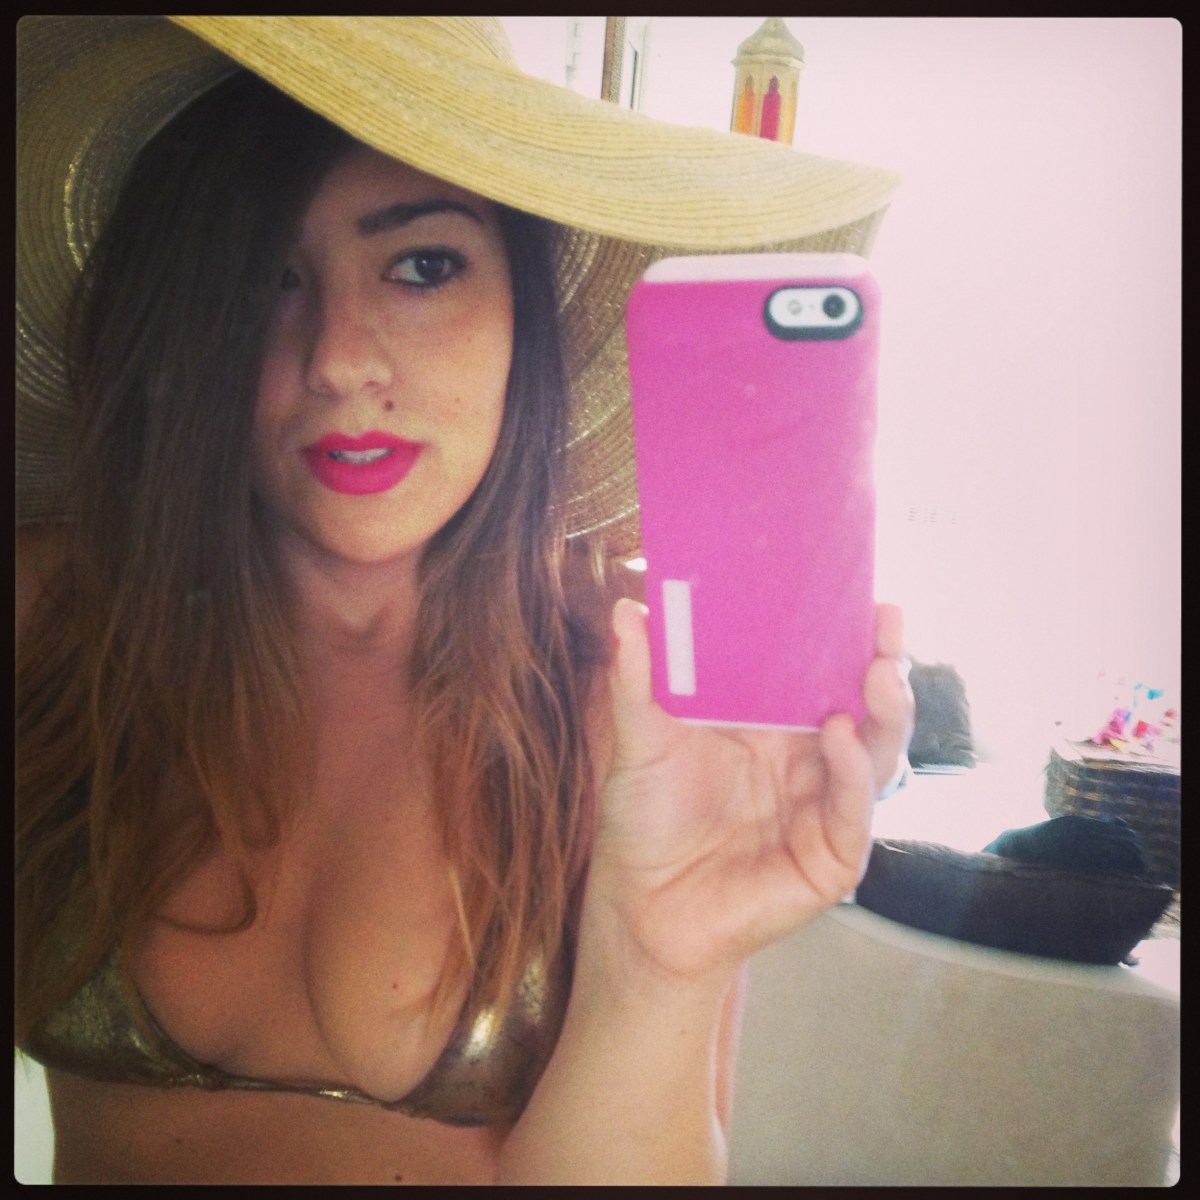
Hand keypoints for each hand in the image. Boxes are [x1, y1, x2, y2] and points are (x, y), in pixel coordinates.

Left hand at [588, 598, 911, 987]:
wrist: (641, 904)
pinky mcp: (831, 856)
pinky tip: (838, 736)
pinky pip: (853, 810)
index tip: (862, 591)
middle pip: (864, 703)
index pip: (822, 669)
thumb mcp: (640, 740)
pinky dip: (852, 773)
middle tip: (886, 621)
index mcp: (773, 723)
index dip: (845, 634)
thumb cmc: (646, 816)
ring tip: (879, 671)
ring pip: (876, 752)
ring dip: (885, 711)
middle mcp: (809, 757)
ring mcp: (826, 805)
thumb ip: (639, 680)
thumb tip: (627, 608)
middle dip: (883, 661)